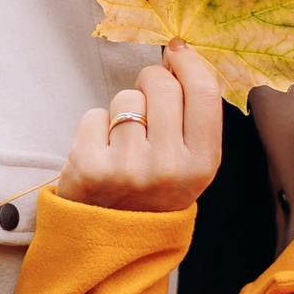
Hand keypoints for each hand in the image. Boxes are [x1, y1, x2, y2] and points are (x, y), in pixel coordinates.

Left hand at [57, 43, 223, 212]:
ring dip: (122, 111)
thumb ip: (194, 116)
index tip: (177, 52)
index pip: (204, 92)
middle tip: (145, 105)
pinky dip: (94, 128)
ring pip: (126, 98)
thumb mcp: (191, 164)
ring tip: (123, 143)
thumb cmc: (153, 192)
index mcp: (202, 164)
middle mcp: (169, 167)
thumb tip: (179, 53)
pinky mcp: (89, 168)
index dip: (189, 62)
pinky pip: (94, 114)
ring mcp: (128, 168)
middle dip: (150, 83)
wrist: (109, 241)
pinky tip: (101, 154)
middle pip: (162, 85)